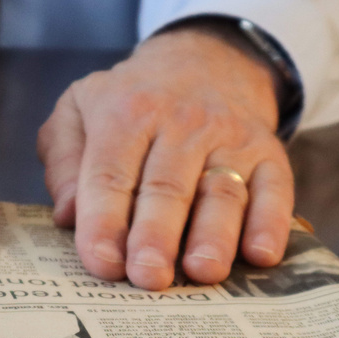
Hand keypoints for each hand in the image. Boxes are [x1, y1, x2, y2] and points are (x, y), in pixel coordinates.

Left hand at [38, 22, 293, 289]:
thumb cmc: (132, 102)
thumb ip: (63, 159)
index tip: (101, 263)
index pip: (111, 174)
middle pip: (167, 187)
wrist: (208, 60)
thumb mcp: (79, 110)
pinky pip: (275, 190)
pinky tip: (261, 255)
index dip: (104, 221)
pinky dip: (271, 223)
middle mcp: (182, 124)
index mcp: (126, 114)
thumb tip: (67, 215)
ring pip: (222, 192)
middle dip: (157, 235)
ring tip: (203, 272)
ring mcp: (230, 138)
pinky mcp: (269, 153)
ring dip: (214, 235)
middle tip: (149, 277)